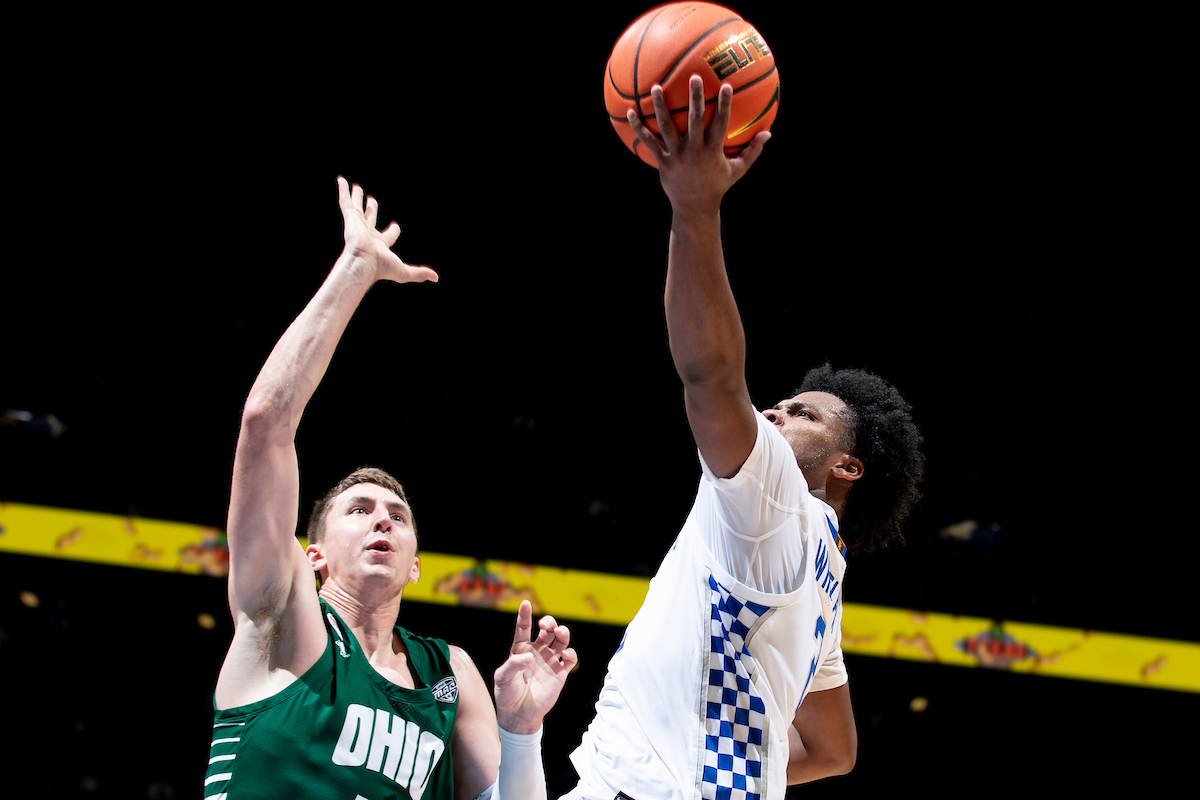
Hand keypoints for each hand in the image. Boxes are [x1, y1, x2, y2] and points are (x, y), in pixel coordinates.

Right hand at [336, 176, 437, 284]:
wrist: (363, 263)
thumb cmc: (381, 268)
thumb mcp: (404, 272)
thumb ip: (419, 273)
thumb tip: (436, 278)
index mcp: (380, 244)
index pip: (389, 235)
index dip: (394, 230)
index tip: (396, 226)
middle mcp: (367, 233)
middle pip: (370, 218)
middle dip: (372, 209)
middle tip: (372, 200)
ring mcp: (357, 224)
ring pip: (357, 207)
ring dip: (357, 197)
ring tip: (357, 188)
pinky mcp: (350, 217)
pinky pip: (345, 200)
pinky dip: (343, 190)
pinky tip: (341, 180)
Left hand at [493, 601, 576, 734]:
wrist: (519, 714)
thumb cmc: (507, 694)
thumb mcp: (502, 678)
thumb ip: (513, 664)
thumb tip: (529, 656)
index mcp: (520, 649)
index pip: (523, 627)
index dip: (525, 615)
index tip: (525, 603)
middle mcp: (537, 651)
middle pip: (547, 630)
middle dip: (549, 622)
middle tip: (547, 625)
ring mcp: (549, 661)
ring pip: (561, 640)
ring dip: (563, 633)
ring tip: (559, 634)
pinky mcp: (560, 673)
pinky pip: (570, 659)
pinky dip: (570, 653)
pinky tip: (564, 654)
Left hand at [627, 75, 769, 218]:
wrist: (694, 208)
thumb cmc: (717, 186)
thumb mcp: (737, 170)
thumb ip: (752, 151)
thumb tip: (768, 133)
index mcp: (713, 151)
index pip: (720, 124)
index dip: (724, 105)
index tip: (726, 85)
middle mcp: (694, 151)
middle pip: (694, 120)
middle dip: (695, 98)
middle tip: (694, 77)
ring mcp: (676, 156)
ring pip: (666, 127)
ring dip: (660, 106)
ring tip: (655, 86)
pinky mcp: (663, 161)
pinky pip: (648, 142)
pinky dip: (639, 127)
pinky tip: (631, 112)